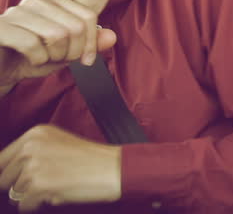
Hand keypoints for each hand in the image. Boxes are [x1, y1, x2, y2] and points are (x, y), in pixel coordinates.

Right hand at [0, 0, 116, 88]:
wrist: (2, 70)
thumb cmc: (32, 58)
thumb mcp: (66, 52)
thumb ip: (90, 43)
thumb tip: (112, 37)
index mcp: (53, 1)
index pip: (88, 16)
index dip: (92, 42)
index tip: (86, 60)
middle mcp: (35, 1)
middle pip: (76, 26)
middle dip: (73, 52)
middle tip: (60, 60)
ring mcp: (15, 12)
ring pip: (57, 34)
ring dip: (55, 56)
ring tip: (45, 59)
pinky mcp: (0, 28)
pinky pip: (32, 43)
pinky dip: (38, 59)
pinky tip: (30, 60)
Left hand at [0, 125, 120, 210]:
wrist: (114, 169)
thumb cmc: (93, 159)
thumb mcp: (59, 143)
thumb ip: (33, 152)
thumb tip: (9, 173)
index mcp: (35, 133)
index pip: (2, 159)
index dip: (9, 174)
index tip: (17, 181)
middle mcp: (31, 146)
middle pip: (4, 178)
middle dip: (19, 186)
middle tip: (43, 185)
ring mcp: (33, 165)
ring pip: (14, 194)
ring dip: (31, 196)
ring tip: (55, 188)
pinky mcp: (38, 185)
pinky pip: (24, 206)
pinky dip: (36, 206)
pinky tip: (56, 196)